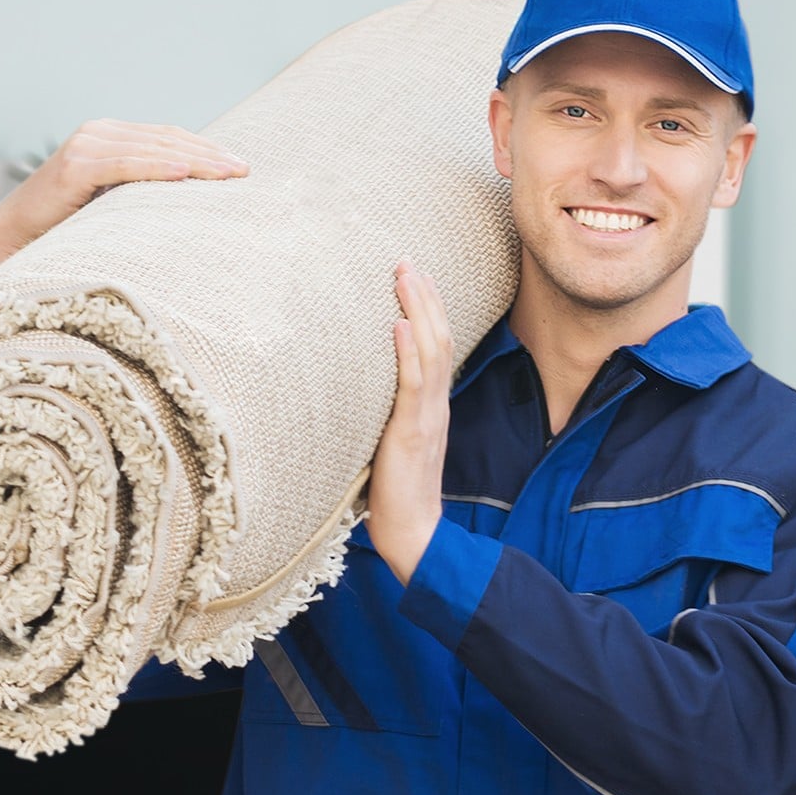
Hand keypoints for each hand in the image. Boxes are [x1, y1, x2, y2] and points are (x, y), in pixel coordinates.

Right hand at [0, 120, 246, 265]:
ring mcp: (86, 145)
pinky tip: (186, 174)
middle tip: (245, 171)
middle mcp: (99, 133)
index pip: (169, 138)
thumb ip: (143, 190)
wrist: (14, 239)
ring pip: (152, 149)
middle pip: (167, 140)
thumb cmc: (68, 227)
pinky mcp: (75, 166)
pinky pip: (125, 164)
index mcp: (111, 137)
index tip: (240, 166)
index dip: (206, 148)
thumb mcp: (115, 202)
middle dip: (209, 154)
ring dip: (194, 161)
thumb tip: (194, 201)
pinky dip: (157, 168)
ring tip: (227, 175)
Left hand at [364, 261, 453, 584]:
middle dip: (424, 296)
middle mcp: (434, 405)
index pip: (436, 346)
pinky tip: (399, 326)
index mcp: (431, 406)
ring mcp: (426, 418)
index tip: (413, 275)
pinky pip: (413, 387)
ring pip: (431, 352)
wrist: (413, 534)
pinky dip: (408, 354)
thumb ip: (384, 413)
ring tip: (405, 277)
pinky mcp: (411, 435)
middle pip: (439, 338)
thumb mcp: (389, 442)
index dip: (428, 309)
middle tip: (407, 260)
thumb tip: (356, 388)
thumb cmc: (395, 495)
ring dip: (419, 311)